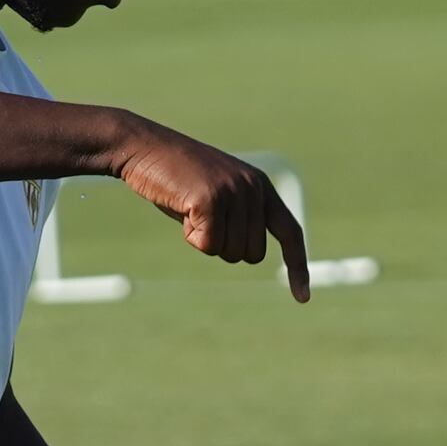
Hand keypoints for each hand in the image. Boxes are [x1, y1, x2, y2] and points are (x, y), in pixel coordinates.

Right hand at [109, 119, 310, 301]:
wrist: (143, 147)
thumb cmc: (176, 177)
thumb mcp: (217, 196)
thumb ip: (239, 219)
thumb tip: (249, 253)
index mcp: (261, 186)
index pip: (290, 231)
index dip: (297, 266)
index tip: (303, 298)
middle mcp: (254, 188)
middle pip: (251, 253)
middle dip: (223, 246)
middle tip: (201, 216)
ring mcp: (234, 192)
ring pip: (228, 251)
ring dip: (204, 239)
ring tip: (190, 207)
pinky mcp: (212, 199)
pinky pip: (207, 245)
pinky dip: (190, 236)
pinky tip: (181, 208)